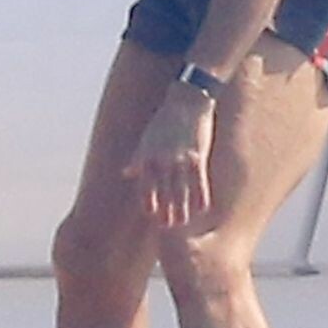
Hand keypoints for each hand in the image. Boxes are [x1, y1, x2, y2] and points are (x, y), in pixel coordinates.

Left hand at [122, 87, 215, 227]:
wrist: (187, 101)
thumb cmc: (164, 120)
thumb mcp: (146, 138)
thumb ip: (138, 158)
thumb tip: (125, 173)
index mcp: (149, 155)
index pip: (146, 185)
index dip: (149, 201)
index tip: (152, 215)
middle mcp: (163, 159)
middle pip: (164, 191)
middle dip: (165, 210)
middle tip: (167, 226)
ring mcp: (182, 159)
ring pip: (181, 190)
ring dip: (182, 208)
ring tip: (182, 222)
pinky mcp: (198, 156)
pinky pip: (200, 181)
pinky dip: (200, 196)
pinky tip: (202, 208)